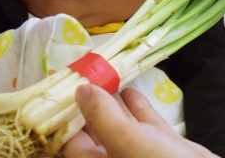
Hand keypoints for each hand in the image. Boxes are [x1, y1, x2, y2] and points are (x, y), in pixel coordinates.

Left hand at [62, 85, 218, 157]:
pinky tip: (130, 89)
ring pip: (119, 124)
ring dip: (111, 101)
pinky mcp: (162, 148)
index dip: (65, 112)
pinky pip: (144, 125)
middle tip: (84, 74)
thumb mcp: (128, 142)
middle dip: (89, 102)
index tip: (63, 85)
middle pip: (93, 129)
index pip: (70, 139)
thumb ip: (103, 116)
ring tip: (103, 75)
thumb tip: (79, 90)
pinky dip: (137, 107)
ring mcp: (139, 154)